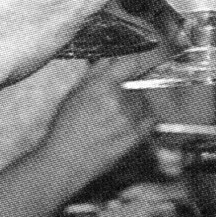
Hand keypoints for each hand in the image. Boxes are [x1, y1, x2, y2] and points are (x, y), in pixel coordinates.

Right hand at [41, 54, 159, 169]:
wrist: (66, 161)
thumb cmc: (65, 127)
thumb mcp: (75, 93)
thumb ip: (95, 72)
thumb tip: (111, 55)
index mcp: (101, 85)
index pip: (131, 62)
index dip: (134, 61)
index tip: (133, 63)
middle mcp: (118, 99)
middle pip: (138, 83)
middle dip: (130, 88)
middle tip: (115, 99)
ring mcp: (128, 119)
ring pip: (143, 102)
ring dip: (135, 104)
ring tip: (116, 117)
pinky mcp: (135, 137)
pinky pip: (150, 120)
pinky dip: (144, 119)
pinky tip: (127, 125)